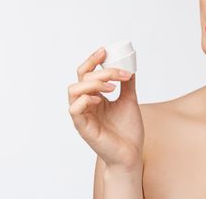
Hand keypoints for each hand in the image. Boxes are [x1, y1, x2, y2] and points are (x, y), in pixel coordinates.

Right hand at [67, 47, 144, 171]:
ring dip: (93, 83)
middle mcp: (86, 104)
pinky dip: (85, 99)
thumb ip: (126, 84)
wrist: (132, 153)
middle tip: (120, 74)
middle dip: (101, 71)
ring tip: (112, 87)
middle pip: (82, 78)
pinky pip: (74, 109)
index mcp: (95, 97)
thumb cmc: (128, 131)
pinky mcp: (83, 127)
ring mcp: (83, 115)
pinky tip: (100, 99)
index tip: (105, 51)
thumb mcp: (129, 101)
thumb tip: (129, 67)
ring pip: (73, 90)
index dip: (92, 60)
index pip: (86, 74)